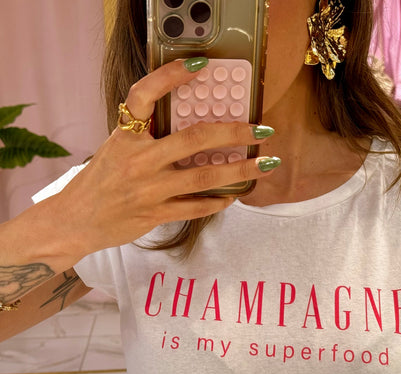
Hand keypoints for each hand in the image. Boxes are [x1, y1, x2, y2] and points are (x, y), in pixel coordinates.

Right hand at [43, 59, 277, 259]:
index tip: (200, 65)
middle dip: (235, 132)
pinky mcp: (155, 214)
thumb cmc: (98, 183)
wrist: (74, 221)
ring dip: (241, 169)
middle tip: (261, 129)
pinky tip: (234, 195)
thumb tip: (191, 133)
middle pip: (194, 139)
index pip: (145, 95)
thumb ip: (146, 139)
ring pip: (205, 175)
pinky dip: (218, 201)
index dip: (171, 77)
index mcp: (125, 136)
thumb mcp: (115, 150)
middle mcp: (139, 160)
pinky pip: (196, 207)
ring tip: (266, 164)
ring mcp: (149, 189)